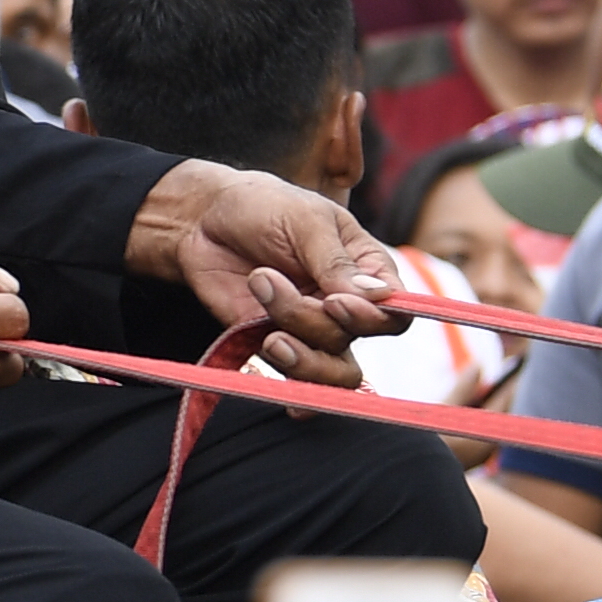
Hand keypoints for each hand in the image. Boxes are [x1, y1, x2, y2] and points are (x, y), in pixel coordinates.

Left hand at [125, 159, 403, 385]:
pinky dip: (295, 394)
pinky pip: (298, 382)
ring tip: (259, 310)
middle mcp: (346, 307)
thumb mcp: (304, 220)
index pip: (396, 314)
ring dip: (298, 353)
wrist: (204, 219)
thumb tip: (379, 297)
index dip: (372, 318)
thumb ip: (336, 261)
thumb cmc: (264, 207)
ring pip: (331, 369)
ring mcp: (313, 329)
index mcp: (367, 271)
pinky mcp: (277, 343)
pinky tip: (279, 391)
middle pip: (356, 341)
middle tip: (272, 285)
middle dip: (314, 321)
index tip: (334, 302)